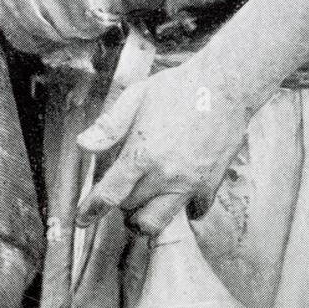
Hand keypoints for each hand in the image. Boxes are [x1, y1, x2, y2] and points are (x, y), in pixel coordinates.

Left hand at [75, 59, 248, 237]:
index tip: (81, 220)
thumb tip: (83, 146)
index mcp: (141, 153)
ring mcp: (189, 183)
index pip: (109, 194)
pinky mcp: (211, 184)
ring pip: (158, 223)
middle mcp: (164, 174)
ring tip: (143, 204)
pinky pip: (193, 212)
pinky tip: (178, 194)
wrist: (227, 85)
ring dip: (145, 218)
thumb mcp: (136, 97)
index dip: (90, 210)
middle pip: (131, 209)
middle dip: (122, 202)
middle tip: (123, 188)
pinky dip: (183, 209)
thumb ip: (109, 126)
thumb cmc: (179, 86)